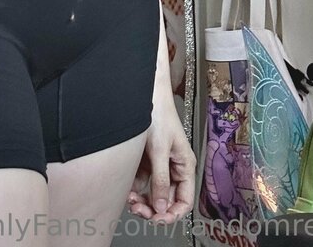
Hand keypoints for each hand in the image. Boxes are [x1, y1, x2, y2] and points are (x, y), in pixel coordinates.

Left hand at [127, 97, 196, 226]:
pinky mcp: (146, 160)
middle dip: (154, 208)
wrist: (144, 93)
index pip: (185, 200)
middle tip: (140, 210)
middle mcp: (174, 167)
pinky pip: (142, 181)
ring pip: (153, 192)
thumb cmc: (158, 114)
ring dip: (142, 199)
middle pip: (167, 199)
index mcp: (184, 165)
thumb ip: (161, 179)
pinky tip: (128, 188)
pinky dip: (135, 187)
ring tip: (131, 199)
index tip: (158, 219)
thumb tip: (162, 206)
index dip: (173, 213)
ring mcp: (159, 164)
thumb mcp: (159, 150)